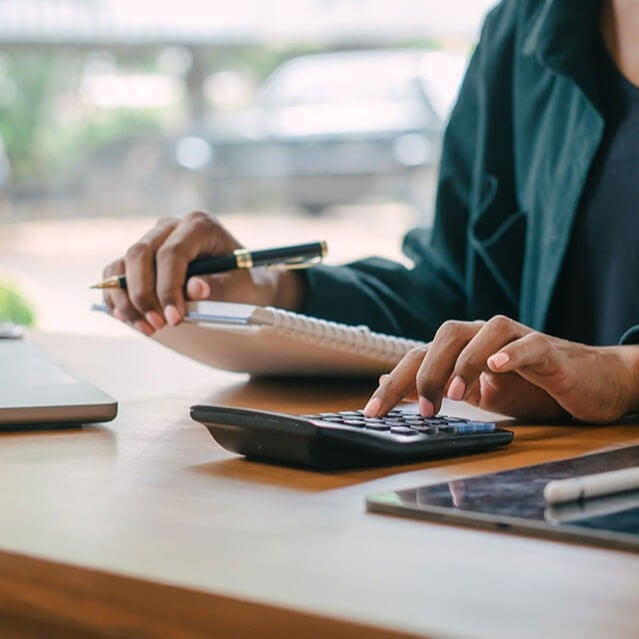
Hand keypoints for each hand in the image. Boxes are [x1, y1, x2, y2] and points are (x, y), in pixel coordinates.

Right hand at [101, 211, 305, 333]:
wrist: (241, 281)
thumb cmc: (243, 281)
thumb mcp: (240, 285)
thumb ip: (219, 286)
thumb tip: (194, 289)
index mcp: (199, 225)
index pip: (172, 253)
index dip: (168, 288)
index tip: (174, 318)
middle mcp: (171, 226)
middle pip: (140, 254)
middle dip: (144, 294)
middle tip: (157, 325)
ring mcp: (153, 239)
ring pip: (123, 263)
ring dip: (127, 299)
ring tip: (146, 327)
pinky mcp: (141, 257)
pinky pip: (117, 273)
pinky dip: (117, 297)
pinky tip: (129, 319)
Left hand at [364, 315, 638, 422]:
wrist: (585, 381)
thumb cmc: (528, 386)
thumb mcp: (475, 392)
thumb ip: (436, 386)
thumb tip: (390, 385)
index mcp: (463, 348)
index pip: (420, 356)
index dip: (395, 382)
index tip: (373, 412)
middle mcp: (484, 337)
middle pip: (446, 336)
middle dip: (427, 372)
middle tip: (424, 410)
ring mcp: (516, 339)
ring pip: (484, 332)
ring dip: (464, 362)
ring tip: (455, 395)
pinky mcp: (548, 349)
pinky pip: (528, 344)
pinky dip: (511, 353)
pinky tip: (498, 368)